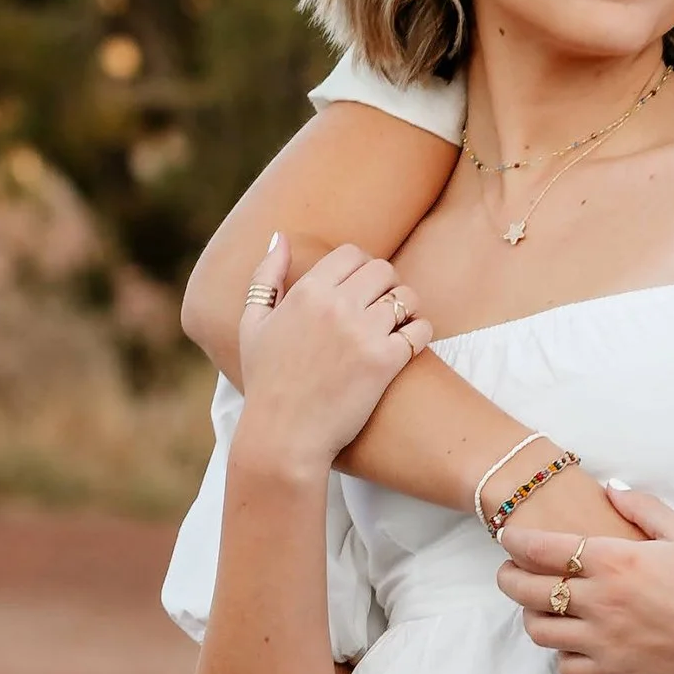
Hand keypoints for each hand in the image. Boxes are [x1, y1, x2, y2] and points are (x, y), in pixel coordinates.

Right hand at [234, 234, 430, 477]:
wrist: (284, 436)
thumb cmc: (267, 382)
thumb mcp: (253, 324)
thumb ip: (266, 276)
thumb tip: (280, 237)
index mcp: (307, 292)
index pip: (352, 254)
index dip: (362, 268)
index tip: (362, 288)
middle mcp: (336, 306)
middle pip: (383, 271)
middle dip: (386, 285)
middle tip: (382, 307)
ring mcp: (363, 333)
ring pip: (405, 297)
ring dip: (406, 307)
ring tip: (397, 325)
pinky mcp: (384, 362)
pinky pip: (420, 329)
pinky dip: (420, 332)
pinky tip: (409, 344)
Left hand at [499, 488, 673, 673]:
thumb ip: (642, 506)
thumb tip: (610, 487)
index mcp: (614, 559)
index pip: (541, 548)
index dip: (515, 541)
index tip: (508, 537)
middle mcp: (600, 599)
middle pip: (525, 589)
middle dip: (508, 578)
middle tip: (510, 572)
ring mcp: (603, 639)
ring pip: (539, 630)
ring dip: (532, 616)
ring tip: (540, 607)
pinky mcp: (614, 671)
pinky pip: (566, 667)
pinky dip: (563, 654)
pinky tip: (573, 642)